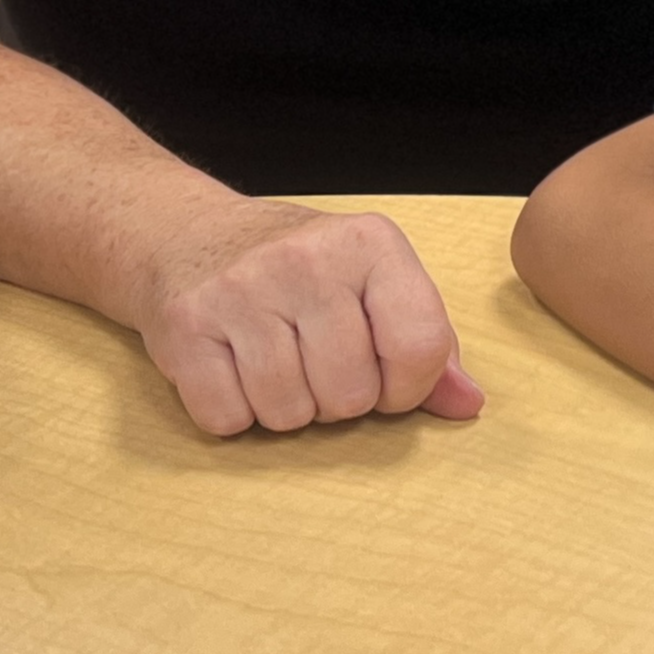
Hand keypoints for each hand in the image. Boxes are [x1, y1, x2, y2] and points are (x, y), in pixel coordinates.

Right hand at [136, 203, 482, 436]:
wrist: (188, 235)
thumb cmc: (297, 271)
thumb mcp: (373, 284)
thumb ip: (427, 345)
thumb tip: (468, 403)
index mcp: (370, 243)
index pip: (419, 348)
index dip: (405, 386)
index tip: (380, 371)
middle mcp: (306, 259)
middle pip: (349, 396)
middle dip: (336, 398)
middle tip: (312, 358)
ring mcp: (240, 290)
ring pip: (288, 414)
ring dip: (283, 406)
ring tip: (272, 358)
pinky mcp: (185, 325)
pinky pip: (227, 418)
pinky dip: (232, 411)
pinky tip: (231, 365)